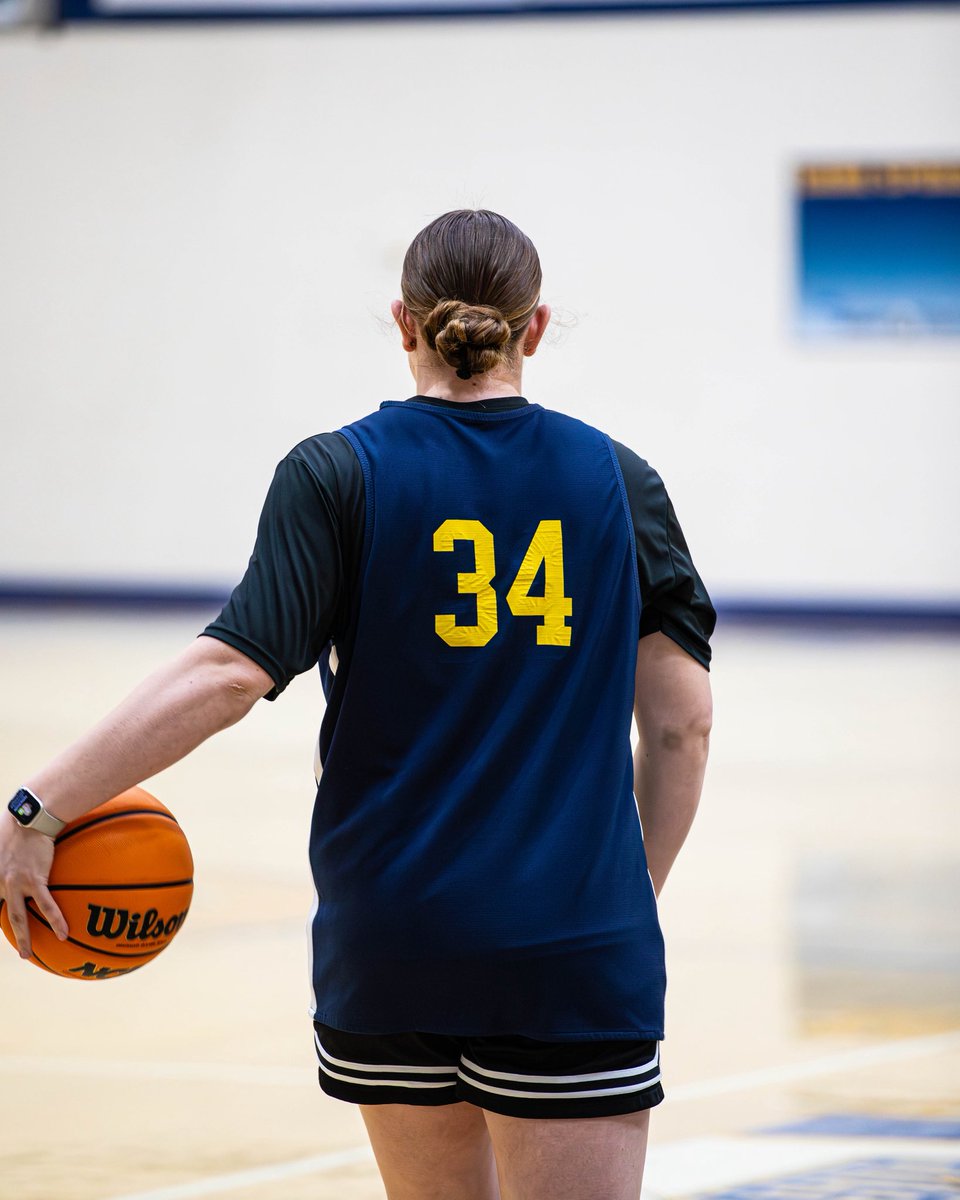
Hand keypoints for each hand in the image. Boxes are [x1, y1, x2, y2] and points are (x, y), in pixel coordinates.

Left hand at [0, 811, 67, 957]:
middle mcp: (0, 882)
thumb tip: (8, 857)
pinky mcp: (35, 879)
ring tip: (27, 955)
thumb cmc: (17, 823)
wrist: (32, 817)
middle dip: (8, 933)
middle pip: (1, 913)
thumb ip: (2, 855)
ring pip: (18, 917)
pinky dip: (55, 920)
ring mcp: (16, 883)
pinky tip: (63, 933)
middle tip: (12, 949)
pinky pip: (46, 905)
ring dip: (23, 938)